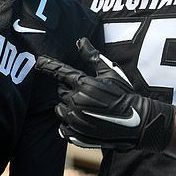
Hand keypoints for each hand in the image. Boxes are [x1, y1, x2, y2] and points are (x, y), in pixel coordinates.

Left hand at [35, 38, 174, 151]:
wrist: (137, 122)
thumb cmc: (124, 94)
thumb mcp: (110, 72)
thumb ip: (92, 56)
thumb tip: (80, 41)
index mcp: (84, 84)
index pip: (60, 72)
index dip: (48, 66)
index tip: (38, 61)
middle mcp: (77, 100)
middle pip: (61, 92)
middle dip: (70, 91)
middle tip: (87, 95)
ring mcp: (76, 119)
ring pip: (60, 109)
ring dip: (68, 107)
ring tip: (86, 109)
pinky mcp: (77, 134)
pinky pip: (63, 127)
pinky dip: (69, 124)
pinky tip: (83, 122)